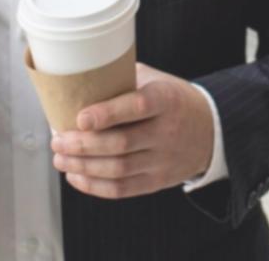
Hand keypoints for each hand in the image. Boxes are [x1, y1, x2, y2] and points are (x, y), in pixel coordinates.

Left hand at [51, 62, 215, 198]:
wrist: (210, 129)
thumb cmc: (173, 100)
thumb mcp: (157, 80)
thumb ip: (123, 79)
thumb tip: (79, 79)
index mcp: (167, 99)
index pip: (137, 107)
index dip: (107, 114)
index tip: (80, 118)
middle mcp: (167, 131)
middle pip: (120, 144)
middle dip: (83, 145)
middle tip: (58, 140)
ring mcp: (163, 159)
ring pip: (118, 169)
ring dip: (83, 166)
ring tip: (60, 158)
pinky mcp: (158, 181)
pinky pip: (122, 189)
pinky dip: (94, 186)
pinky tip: (76, 176)